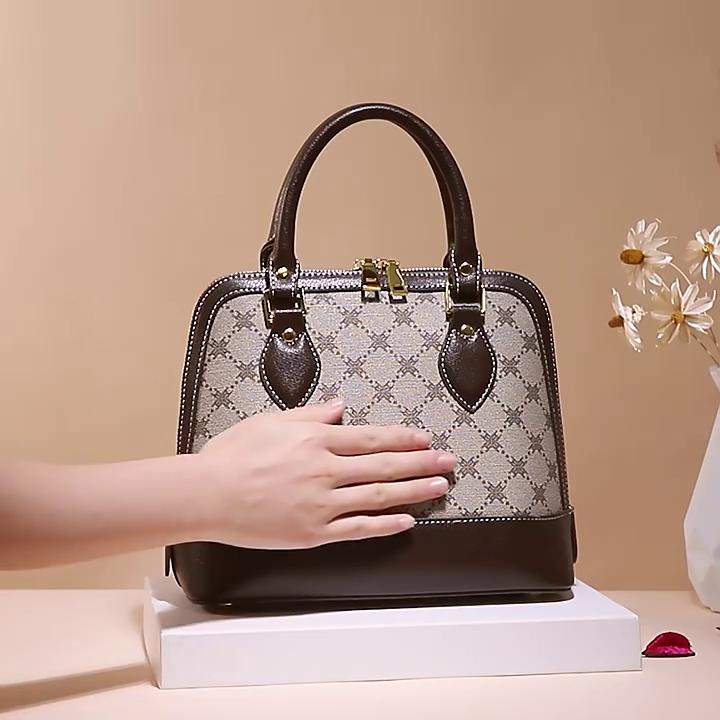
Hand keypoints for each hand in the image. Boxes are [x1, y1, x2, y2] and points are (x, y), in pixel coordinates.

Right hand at [195, 399, 454, 548]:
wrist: (207, 494)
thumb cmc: (233, 455)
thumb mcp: (272, 421)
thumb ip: (311, 413)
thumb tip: (340, 406)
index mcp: (316, 439)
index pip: (371, 438)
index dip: (402, 439)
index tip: (425, 439)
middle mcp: (326, 470)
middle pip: (384, 465)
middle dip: (421, 462)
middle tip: (448, 461)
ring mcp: (322, 503)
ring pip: (379, 495)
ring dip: (414, 490)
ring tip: (440, 487)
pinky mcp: (314, 532)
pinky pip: (358, 529)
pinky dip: (385, 525)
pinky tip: (407, 520)